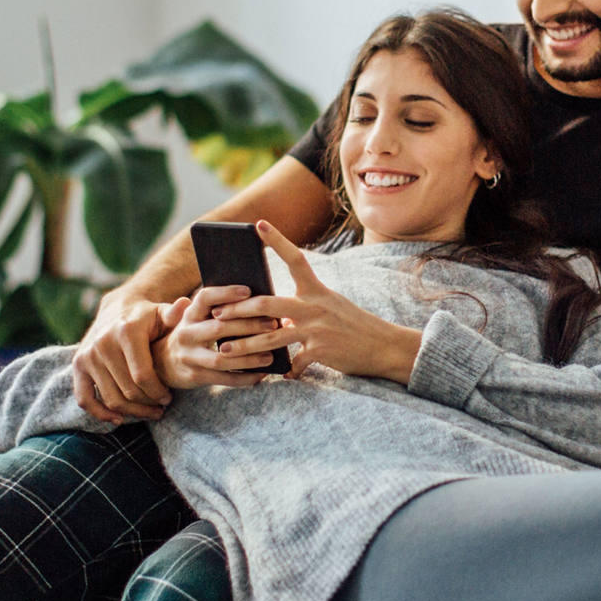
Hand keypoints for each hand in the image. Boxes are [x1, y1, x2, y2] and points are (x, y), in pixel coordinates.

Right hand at [72, 295, 176, 421]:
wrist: (117, 308)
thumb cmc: (147, 316)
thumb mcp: (163, 313)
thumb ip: (175, 314)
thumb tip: (186, 304)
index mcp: (126, 332)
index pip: (143, 376)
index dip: (158, 392)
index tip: (169, 398)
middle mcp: (103, 344)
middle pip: (128, 391)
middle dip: (148, 404)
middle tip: (162, 408)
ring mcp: (87, 355)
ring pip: (111, 398)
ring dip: (132, 412)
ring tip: (149, 412)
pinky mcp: (77, 365)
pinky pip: (85, 398)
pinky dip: (100, 413)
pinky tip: (119, 420)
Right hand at [151, 287, 279, 389]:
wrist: (162, 363)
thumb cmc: (192, 333)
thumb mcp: (194, 317)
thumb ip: (213, 306)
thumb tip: (249, 294)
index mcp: (189, 314)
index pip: (206, 298)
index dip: (226, 293)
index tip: (249, 291)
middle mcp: (186, 333)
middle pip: (219, 328)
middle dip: (249, 326)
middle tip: (274, 325)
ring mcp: (189, 356)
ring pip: (223, 358)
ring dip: (249, 357)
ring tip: (271, 355)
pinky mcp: (194, 376)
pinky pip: (224, 379)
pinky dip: (244, 378)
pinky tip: (262, 375)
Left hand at [214, 220, 422, 384]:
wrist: (384, 346)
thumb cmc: (355, 325)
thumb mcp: (331, 307)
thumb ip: (303, 307)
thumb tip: (276, 314)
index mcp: (317, 290)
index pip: (295, 258)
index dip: (276, 240)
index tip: (258, 225)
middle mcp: (315, 306)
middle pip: (267, 304)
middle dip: (237, 310)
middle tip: (216, 314)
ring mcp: (317, 329)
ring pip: (271, 337)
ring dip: (244, 345)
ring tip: (224, 350)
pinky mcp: (321, 351)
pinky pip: (294, 362)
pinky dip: (286, 371)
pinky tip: (280, 375)